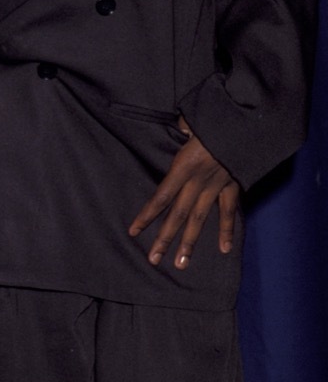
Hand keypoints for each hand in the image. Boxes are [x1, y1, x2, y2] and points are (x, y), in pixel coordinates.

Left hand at [128, 117, 239, 269]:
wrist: (246, 124)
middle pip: (177, 214)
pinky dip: (226, 230)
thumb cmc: (216, 118)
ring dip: (190, 242)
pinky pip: (228, 211)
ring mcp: (216, 186)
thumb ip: (182, 129)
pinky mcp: (232, 186)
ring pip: (200, 218)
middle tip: (153, 259)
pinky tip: (225, 249)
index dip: (146, 216)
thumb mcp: (191, 120)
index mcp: (183, 167)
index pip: (160, 197)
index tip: (133, 232)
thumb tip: (182, 128)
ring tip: (181, 263)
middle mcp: (197, 182)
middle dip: (164, 238)